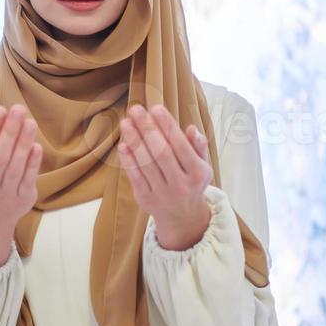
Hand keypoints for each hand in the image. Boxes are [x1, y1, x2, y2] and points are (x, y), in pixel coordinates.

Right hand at [0, 104, 43, 228]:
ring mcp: (6, 194)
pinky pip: (29, 179)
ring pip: (15, 167)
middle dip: (9, 132)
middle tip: (18, 108)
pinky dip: (33, 163)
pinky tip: (36, 145)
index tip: (0, 109)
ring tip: (30, 122)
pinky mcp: (23, 200)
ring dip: (23, 143)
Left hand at [118, 103, 211, 234]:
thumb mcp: (202, 166)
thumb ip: (198, 147)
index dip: (167, 125)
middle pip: (161, 152)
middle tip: (136, 109)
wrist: (182, 217)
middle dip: (147, 128)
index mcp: (197, 172)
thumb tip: (192, 129)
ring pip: (146, 163)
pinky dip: (128, 160)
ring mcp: (162, 193)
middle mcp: (181, 184)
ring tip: (126, 123)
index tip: (156, 108)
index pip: (180, 145)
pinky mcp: (145, 199)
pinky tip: (123, 144)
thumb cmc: (191, 182)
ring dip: (134, 141)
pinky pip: (135, 176)